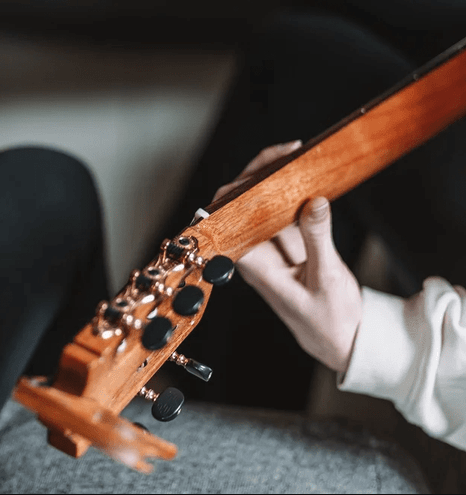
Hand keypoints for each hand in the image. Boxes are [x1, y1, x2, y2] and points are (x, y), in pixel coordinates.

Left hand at [214, 142, 361, 372]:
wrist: (341, 338)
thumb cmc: (328, 319)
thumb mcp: (326, 278)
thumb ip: (318, 239)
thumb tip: (314, 201)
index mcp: (254, 266)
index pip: (230, 221)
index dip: (237, 192)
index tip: (261, 173)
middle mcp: (255, 252)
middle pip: (241, 205)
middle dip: (257, 173)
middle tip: (288, 151)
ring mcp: (270, 244)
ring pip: (260, 202)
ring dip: (274, 176)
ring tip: (296, 152)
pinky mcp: (287, 240)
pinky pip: (281, 207)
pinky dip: (291, 188)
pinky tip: (305, 170)